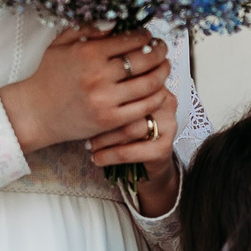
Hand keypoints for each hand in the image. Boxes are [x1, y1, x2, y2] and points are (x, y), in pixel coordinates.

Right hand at [0, 25, 169, 152]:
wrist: (34, 112)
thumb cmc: (46, 75)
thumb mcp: (60, 45)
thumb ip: (86, 29)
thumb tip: (115, 21)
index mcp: (88, 52)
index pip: (130, 39)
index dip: (145, 36)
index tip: (148, 36)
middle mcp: (99, 76)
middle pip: (144, 60)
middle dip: (159, 51)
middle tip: (162, 48)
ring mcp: (105, 100)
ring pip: (149, 83)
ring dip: (163, 72)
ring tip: (165, 66)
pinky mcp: (110, 120)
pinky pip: (144, 107)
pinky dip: (157, 97)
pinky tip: (159, 90)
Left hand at [89, 86, 180, 216]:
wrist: (148, 166)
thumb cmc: (129, 132)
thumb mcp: (121, 107)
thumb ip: (112, 93)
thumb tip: (82, 88)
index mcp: (154, 84)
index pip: (126, 83)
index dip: (103, 95)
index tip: (83, 104)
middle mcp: (165, 102)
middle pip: (128, 105)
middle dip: (102, 119)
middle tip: (84, 128)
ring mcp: (168, 125)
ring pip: (128, 128)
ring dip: (103, 139)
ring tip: (89, 145)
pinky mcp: (163, 148)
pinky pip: (130, 151)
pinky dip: (109, 156)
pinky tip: (97, 159)